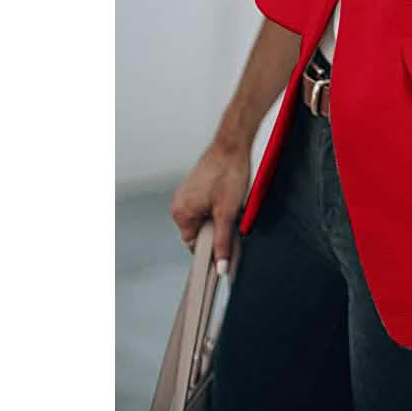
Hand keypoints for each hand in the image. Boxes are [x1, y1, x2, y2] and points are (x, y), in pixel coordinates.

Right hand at [170, 140, 249, 264]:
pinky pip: (205, 204)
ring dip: (218, 216)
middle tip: (231, 217)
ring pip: (204, 216)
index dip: (211, 245)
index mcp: (181, 213)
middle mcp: (179, 203)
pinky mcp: (196, 184)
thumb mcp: (228, 213)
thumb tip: (220, 266)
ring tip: (230, 202)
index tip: (226, 240)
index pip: (193, 244)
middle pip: (198, 230)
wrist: (232, 144)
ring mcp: (186, 192)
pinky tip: (229, 194)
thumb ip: (222, 241)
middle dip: (216, 228)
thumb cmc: (228, 173)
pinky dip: (217, 204)